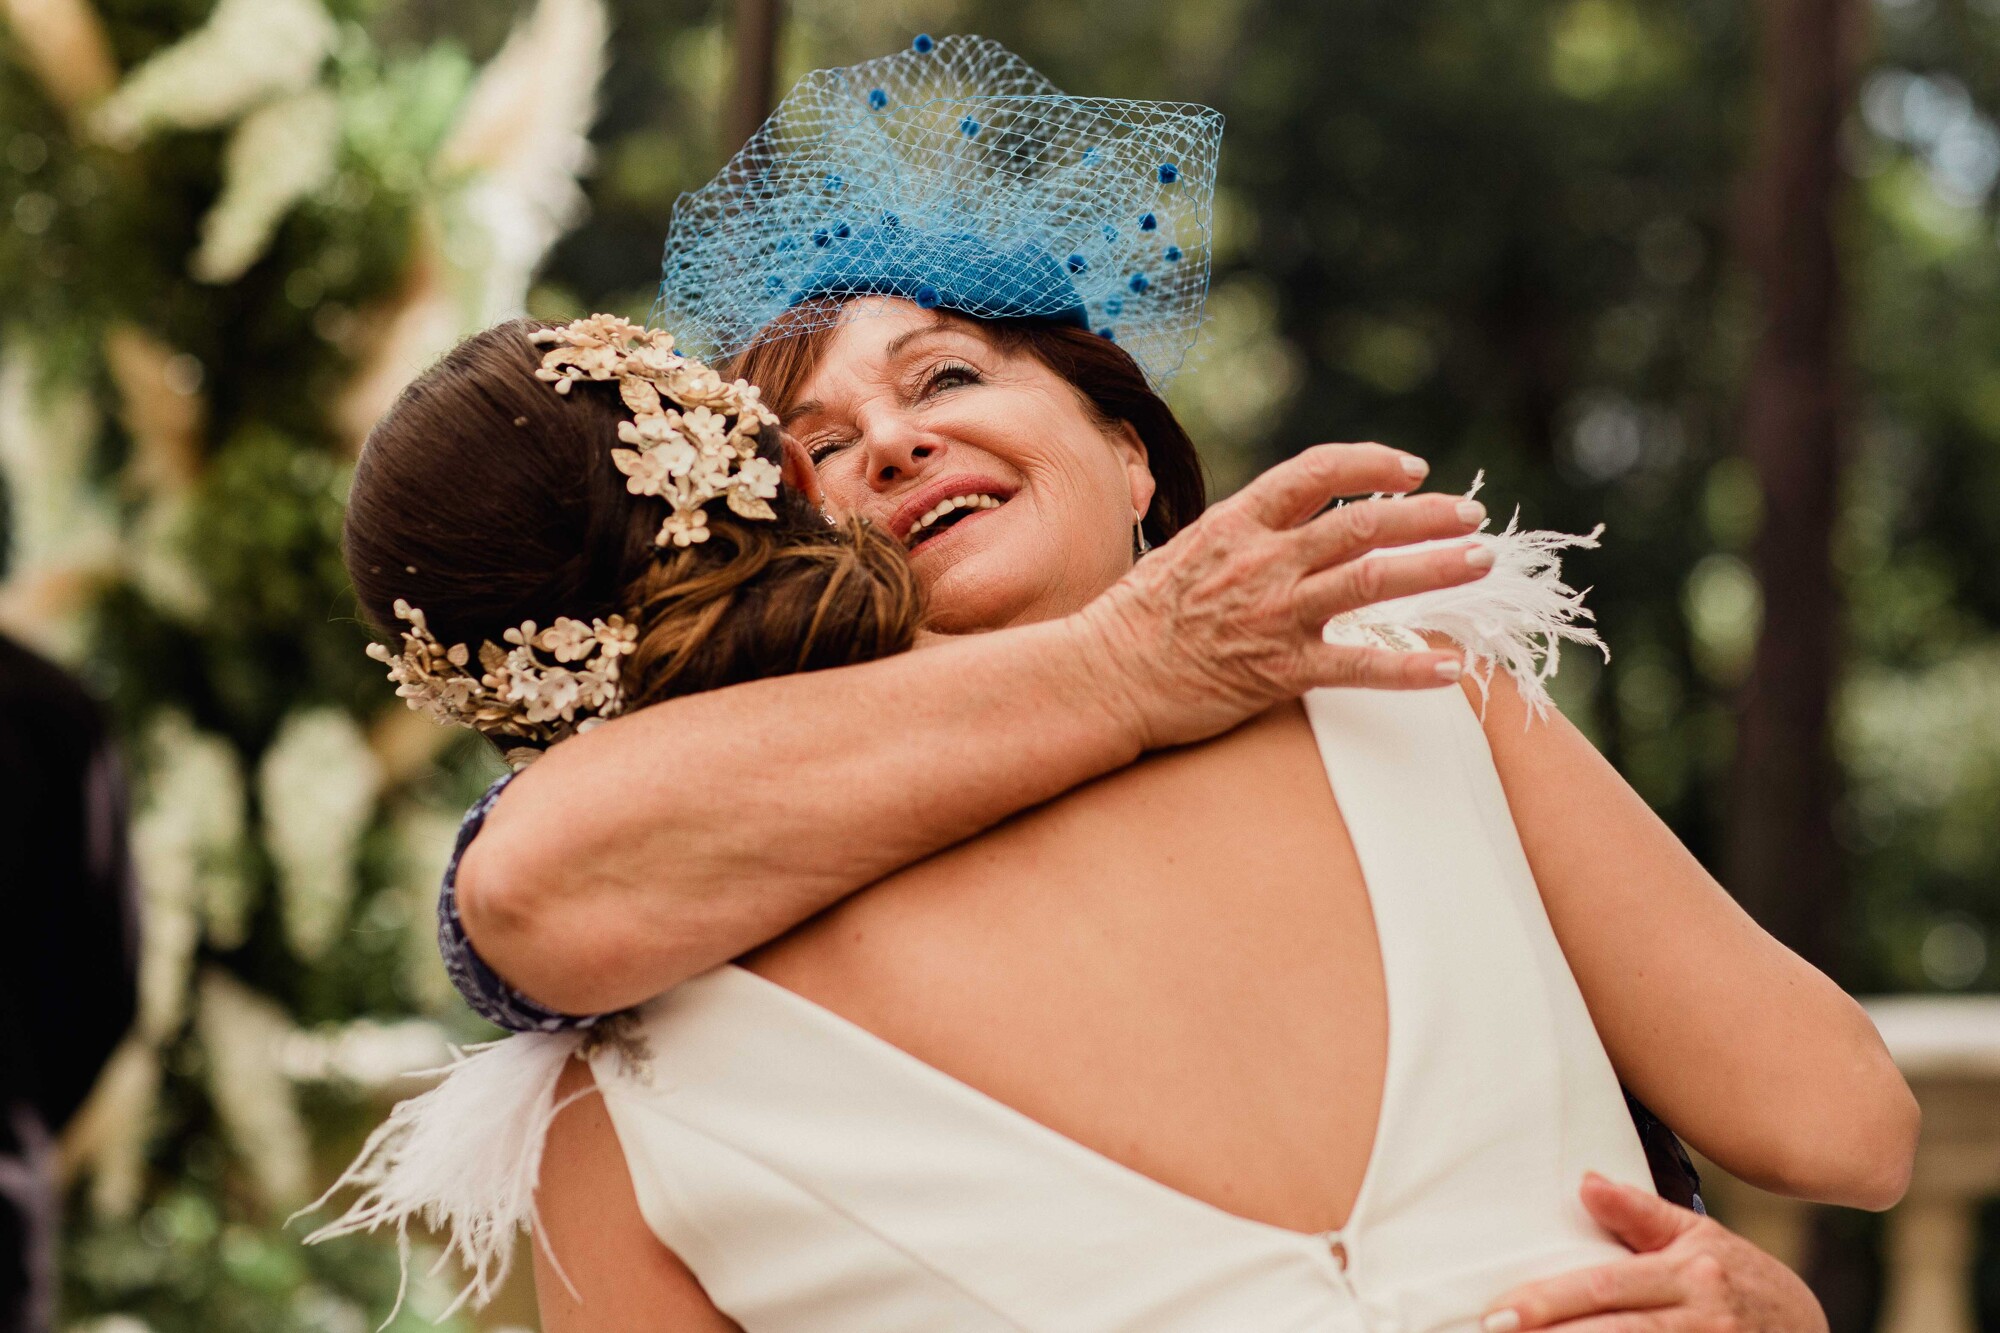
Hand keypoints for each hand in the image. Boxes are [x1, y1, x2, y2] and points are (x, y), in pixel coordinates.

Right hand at [1074, 442, 1491, 750]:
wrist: (1101, 676)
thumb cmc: (1136, 618)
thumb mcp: (1186, 550)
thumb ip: (1243, 532)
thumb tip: (1293, 515)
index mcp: (1238, 522)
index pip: (1317, 471)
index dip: (1372, 463)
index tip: (1411, 470)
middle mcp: (1263, 561)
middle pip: (1364, 524)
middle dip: (1427, 516)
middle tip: (1471, 517)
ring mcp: (1274, 616)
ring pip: (1372, 581)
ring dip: (1435, 569)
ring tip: (1479, 563)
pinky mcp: (1278, 672)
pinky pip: (1358, 666)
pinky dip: (1409, 667)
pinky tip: (1450, 667)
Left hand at [1483, 1173, 1826, 1332]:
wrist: (1808, 1330)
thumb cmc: (1740, 1277)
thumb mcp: (1698, 1236)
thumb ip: (1640, 1214)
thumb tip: (1584, 1182)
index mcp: (1689, 1274)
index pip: (1606, 1287)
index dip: (1552, 1300)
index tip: (1501, 1309)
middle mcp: (1701, 1320)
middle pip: (1615, 1331)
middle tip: (1496, 1331)